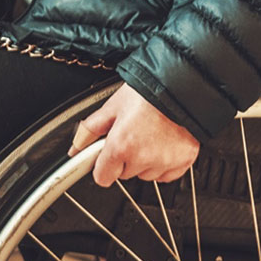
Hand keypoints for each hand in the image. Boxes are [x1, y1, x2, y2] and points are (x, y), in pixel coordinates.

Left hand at [70, 84, 199, 187]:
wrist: (184, 83)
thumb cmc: (150, 90)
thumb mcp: (114, 105)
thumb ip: (91, 129)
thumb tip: (76, 147)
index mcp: (121, 145)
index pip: (102, 177)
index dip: (103, 164)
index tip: (108, 155)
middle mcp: (143, 158)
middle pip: (125, 173)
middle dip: (126, 158)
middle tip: (134, 134)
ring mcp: (165, 162)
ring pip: (147, 174)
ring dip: (146, 161)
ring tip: (152, 135)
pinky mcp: (184, 161)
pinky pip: (168, 174)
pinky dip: (165, 163)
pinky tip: (165, 143)